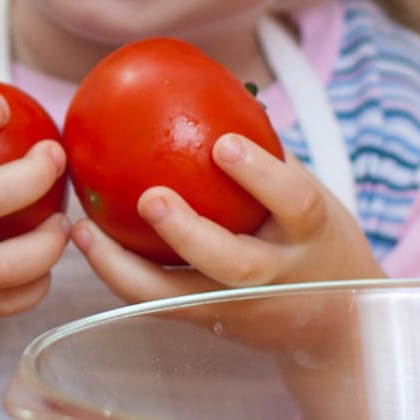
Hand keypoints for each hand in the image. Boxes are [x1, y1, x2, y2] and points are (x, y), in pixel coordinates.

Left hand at [72, 134, 384, 302]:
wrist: (335, 327)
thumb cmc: (312, 241)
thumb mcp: (307, 199)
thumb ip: (266, 155)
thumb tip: (207, 93)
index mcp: (311, 236)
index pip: (296, 203)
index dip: (262, 176)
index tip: (225, 145)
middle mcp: (276, 278)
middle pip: (234, 265)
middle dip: (189, 233)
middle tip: (150, 197)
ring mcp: (238, 309)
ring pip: (177, 299)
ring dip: (124, 265)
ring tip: (84, 228)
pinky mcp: (205, 323)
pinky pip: (155, 303)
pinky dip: (116, 271)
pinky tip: (84, 238)